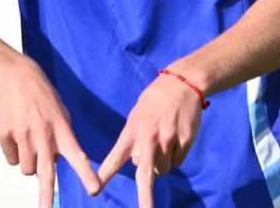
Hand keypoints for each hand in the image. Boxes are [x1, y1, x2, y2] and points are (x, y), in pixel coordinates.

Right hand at [0, 56, 101, 206]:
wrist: (15, 76)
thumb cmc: (42, 97)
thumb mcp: (60, 113)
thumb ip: (61, 139)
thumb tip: (53, 164)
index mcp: (61, 129)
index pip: (77, 155)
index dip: (85, 173)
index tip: (93, 189)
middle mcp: (42, 134)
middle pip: (45, 172)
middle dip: (46, 196)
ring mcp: (22, 135)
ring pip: (27, 169)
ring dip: (29, 163)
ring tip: (29, 141)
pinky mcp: (5, 135)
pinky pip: (11, 159)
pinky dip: (14, 153)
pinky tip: (16, 133)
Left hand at [96, 71, 203, 207]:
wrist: (182, 83)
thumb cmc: (155, 100)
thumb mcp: (137, 116)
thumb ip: (135, 139)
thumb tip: (140, 164)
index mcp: (132, 131)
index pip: (116, 157)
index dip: (105, 175)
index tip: (94, 190)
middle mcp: (149, 138)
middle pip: (145, 174)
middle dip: (145, 198)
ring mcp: (168, 141)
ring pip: (163, 169)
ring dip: (161, 164)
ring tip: (163, 142)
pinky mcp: (184, 141)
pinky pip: (177, 161)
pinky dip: (175, 156)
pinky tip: (175, 138)